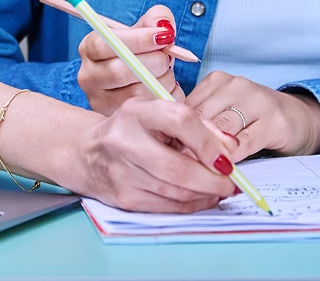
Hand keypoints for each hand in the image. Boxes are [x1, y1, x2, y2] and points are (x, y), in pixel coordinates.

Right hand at [66, 97, 237, 212]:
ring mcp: (122, 173)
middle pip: (178, 168)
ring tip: (220, 189)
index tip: (227, 157)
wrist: (87, 152)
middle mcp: (125, 141)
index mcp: (136, 112)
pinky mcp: (124, 198)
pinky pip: (168, 207)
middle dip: (212, 180)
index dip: (209, 141)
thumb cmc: (131, 129)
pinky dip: (191, 205)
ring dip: (206, 195)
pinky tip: (201, 197)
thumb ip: (194, 124)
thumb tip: (229, 147)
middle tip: (232, 182)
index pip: (180, 120)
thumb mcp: (156, 113)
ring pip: (176, 192)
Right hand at [77, 4, 183, 114]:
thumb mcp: (144, 29)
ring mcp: (99, 101)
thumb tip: (163, 26)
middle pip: (118, 72)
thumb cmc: (140, 51)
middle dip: (152, 63)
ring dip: (162, 81)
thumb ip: (156, 18)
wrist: (136, 80)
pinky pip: (148, 111)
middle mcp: (88, 76)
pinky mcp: (115, 119)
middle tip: (168, 58)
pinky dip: (165, 98)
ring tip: (168, 73)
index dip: (137, 40)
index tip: (163, 37)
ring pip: (135, 94)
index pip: (105, 43)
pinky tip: (167, 88)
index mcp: (89, 48)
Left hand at [184, 71, 319, 160]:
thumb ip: (202, 123)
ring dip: (208, 154)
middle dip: (189, 145)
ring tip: (198, 173)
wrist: (298, 118)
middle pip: (202, 118)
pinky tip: (225, 172)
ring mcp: (257, 100)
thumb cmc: (252, 119)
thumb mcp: (224, 113)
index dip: (176, 133)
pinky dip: (231, 159)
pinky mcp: (274, 121)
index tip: (168, 154)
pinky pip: (245, 143)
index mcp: (217, 81)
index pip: (187, 107)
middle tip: (178, 168)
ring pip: (221, 130)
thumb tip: (171, 145)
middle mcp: (236, 85)